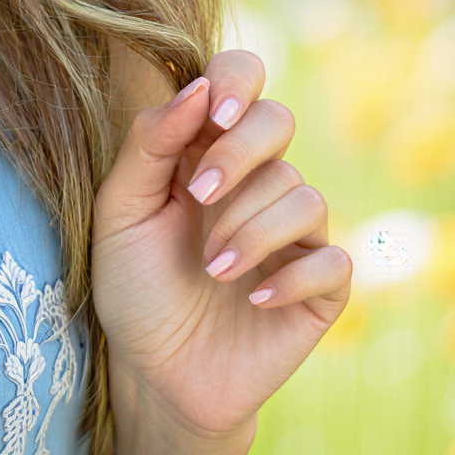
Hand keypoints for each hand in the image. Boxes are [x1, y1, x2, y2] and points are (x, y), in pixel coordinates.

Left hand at [89, 49, 351, 446]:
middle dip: (240, 155)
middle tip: (199, 196)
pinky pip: (334, 259)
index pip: (242, 81)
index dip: (238, 79)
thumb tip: (195, 88)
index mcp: (205, 152)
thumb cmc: (133, 288)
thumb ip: (149, 145)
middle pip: (279, 122)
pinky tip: (253, 299)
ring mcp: (293, 233)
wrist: (156, 375)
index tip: (216, 109)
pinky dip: (292, 276)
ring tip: (211, 271)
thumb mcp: (120, 213)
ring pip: (303, 194)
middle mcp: (255, 182)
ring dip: (252, 229)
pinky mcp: (321, 287)